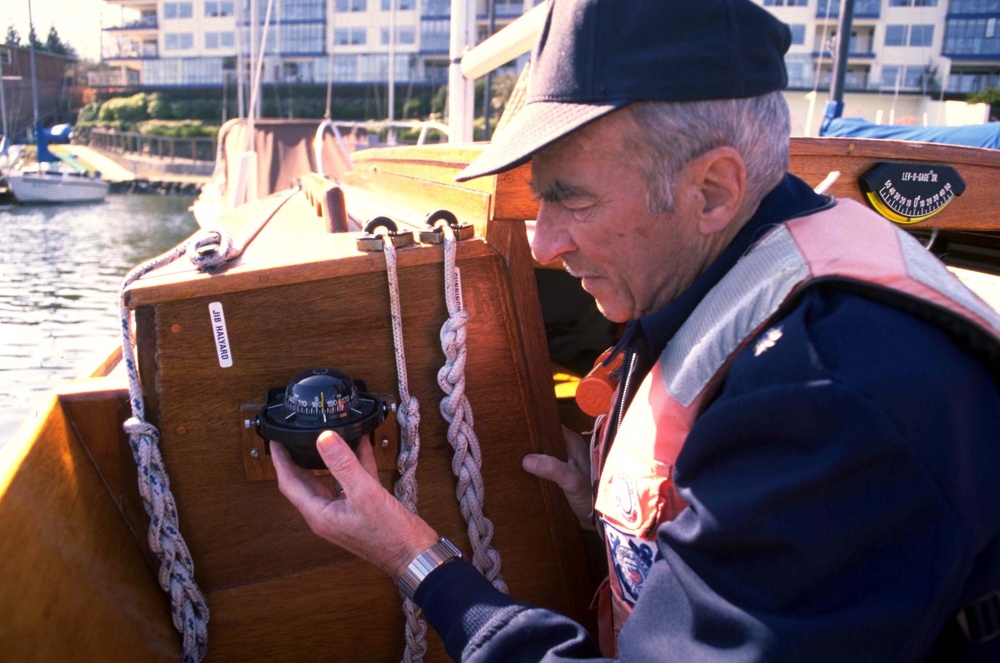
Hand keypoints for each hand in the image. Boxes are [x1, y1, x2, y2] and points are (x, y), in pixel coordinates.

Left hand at [271, 431, 438, 579]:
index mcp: (320, 515)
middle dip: (296, 459)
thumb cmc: (390, 535)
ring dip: (327, 459)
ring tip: (324, 438)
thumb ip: (344, 465)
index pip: (290, 483)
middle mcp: (328, 515)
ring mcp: (344, 513)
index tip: (275, 440)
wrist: (415, 555)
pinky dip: (354, 464)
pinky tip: (361, 446)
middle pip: (305, 482)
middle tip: (291, 437)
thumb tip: (324, 439)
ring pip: (328, 480)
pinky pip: (351, 482)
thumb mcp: (365, 494)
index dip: (280, 460)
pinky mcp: (361, 509)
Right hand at [522, 426, 594, 529]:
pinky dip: (535, 469)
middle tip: (510, 447)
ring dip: (532, 458)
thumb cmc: (591, 495)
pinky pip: (544, 467)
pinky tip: (522, 473)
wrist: (600, 519)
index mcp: (573, 442)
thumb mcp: (572, 481)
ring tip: (512, 459)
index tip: (515, 430)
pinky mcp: (561, 475)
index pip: (550, 427)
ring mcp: (565, 462)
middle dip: (530, 445)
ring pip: (543, 454)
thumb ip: (552, 468)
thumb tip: (526, 460)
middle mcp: (568, 449)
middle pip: (544, 441)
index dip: (534, 428)